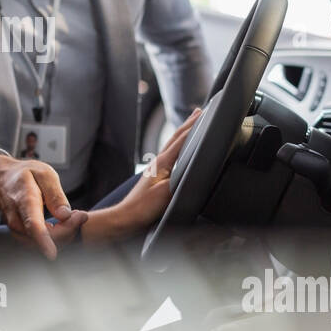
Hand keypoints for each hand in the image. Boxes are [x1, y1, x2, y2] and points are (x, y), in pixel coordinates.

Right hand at [0, 153, 88, 259]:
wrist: (0, 180)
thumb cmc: (24, 175)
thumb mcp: (44, 174)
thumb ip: (55, 195)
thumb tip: (65, 215)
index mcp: (24, 201)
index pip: (33, 226)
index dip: (43, 241)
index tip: (52, 254)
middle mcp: (17, 219)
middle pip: (43, 238)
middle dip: (68, 231)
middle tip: (81, 215)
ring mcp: (17, 229)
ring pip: (42, 244)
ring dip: (63, 234)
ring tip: (72, 217)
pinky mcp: (20, 235)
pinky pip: (40, 243)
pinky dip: (55, 237)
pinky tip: (62, 224)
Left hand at [82, 107, 201, 245]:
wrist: (126, 218)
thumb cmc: (143, 208)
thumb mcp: (165, 193)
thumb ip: (180, 179)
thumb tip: (193, 168)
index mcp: (162, 162)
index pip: (181, 140)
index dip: (193, 127)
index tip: (204, 115)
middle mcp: (159, 162)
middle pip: (176, 138)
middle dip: (188, 124)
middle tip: (199, 112)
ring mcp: (156, 169)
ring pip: (173, 146)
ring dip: (183, 134)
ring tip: (191, 125)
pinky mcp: (156, 177)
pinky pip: (171, 156)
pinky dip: (179, 148)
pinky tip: (181, 153)